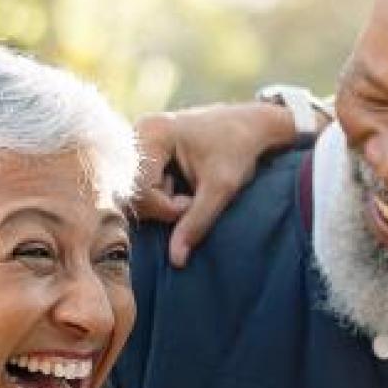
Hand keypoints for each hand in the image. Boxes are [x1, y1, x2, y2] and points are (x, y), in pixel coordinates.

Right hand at [134, 102, 305, 267]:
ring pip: (140, 194)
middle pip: (136, 193)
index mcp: (152, 132)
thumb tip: (176, 261)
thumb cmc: (238, 150)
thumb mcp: (221, 188)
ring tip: (192, 192)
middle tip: (194, 199)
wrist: (251, 126)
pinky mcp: (146, 152)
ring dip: (166, 202)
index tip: (195, 203)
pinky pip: (145, 188)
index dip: (167, 208)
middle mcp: (138, 133)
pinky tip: (184, 187)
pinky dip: (165, 196)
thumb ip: (197, 223)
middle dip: (166, 207)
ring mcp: (139, 142)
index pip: (142, 190)